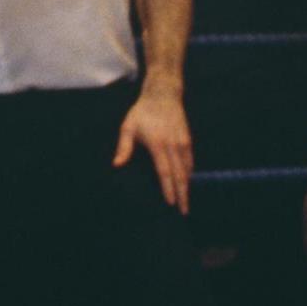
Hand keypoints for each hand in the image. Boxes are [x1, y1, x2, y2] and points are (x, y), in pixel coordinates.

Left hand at [113, 91, 193, 213]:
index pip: (164, 171)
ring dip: (187, 187)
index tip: (171, 203)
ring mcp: (182, 142)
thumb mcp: (128, 127)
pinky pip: (190, 161)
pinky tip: (187, 183)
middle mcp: (172, 145)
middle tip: (184, 211)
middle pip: (179, 175)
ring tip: (186, 202)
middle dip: (182, 194)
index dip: (168, 188)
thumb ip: (124, 147)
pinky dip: (189, 174)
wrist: (162, 94)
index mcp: (157, 144)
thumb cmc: (142, 112)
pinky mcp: (187, 139)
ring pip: (187, 169)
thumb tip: (116, 165)